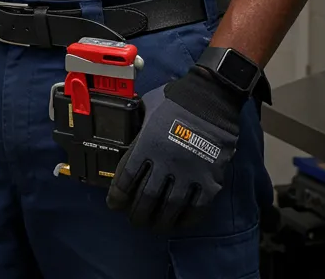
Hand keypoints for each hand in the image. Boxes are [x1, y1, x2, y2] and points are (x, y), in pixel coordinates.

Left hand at [106, 64, 247, 232]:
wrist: (210, 100)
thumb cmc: (175, 99)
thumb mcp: (147, 108)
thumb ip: (137, 124)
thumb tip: (128, 130)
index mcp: (146, 144)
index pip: (126, 177)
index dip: (118, 195)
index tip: (114, 204)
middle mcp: (164, 163)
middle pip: (146, 198)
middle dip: (137, 213)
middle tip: (134, 220)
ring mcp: (187, 173)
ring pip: (169, 208)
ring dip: (159, 221)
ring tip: (154, 226)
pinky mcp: (209, 180)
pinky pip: (196, 208)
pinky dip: (186, 219)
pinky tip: (179, 223)